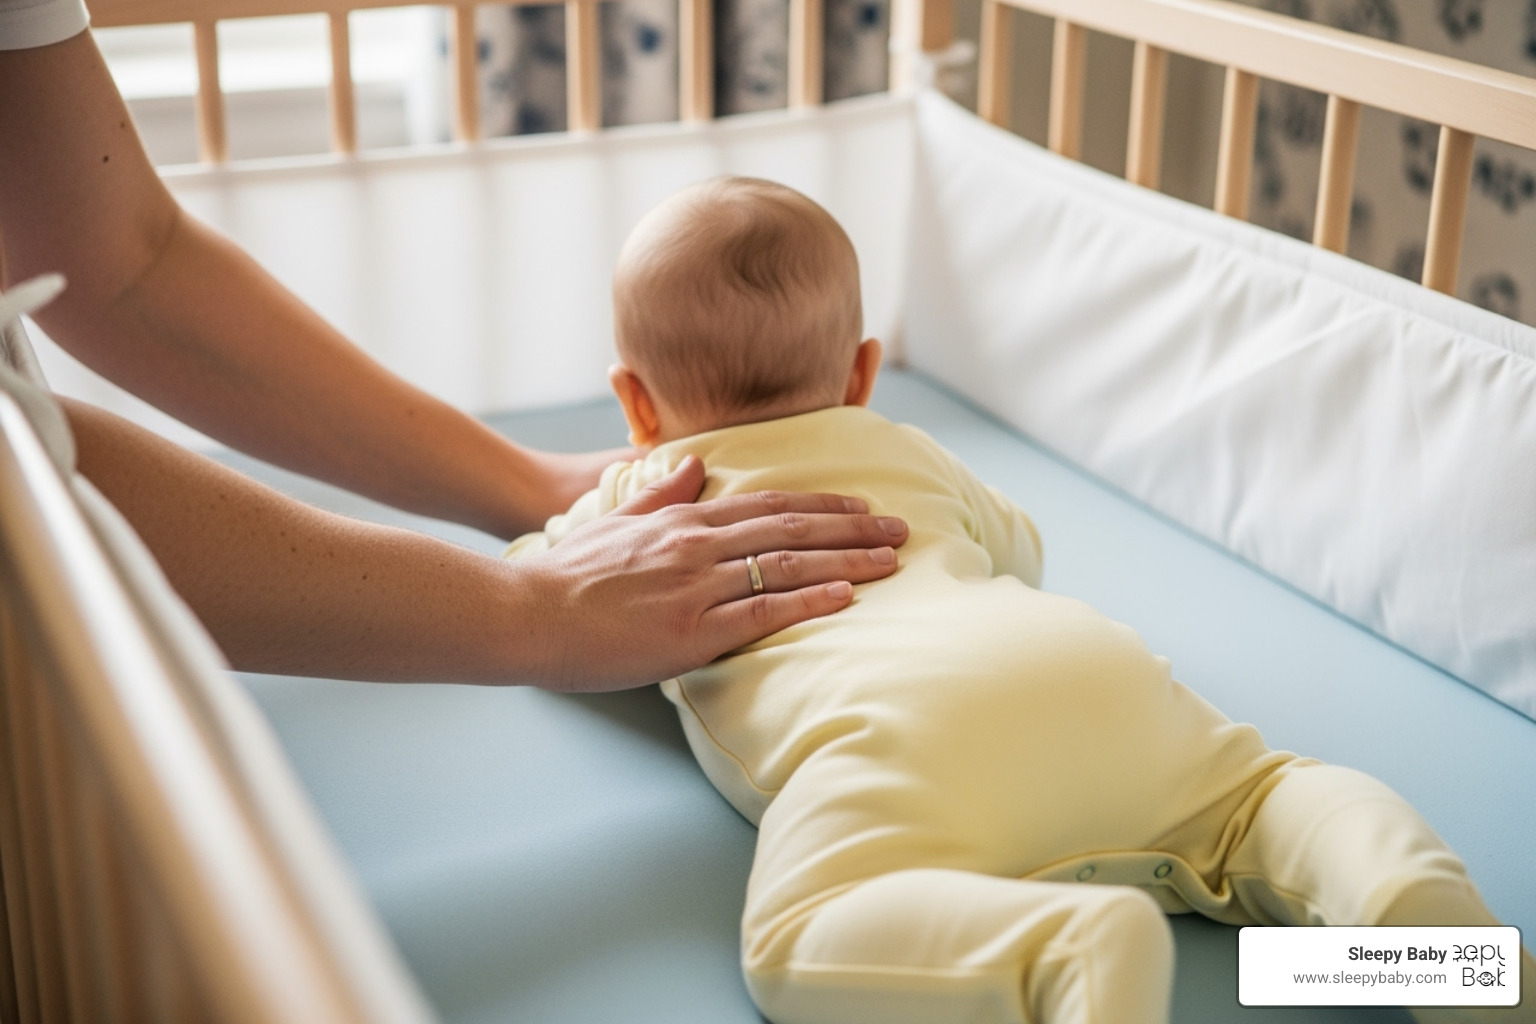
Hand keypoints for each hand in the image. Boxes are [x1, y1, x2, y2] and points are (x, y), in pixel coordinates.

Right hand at [519, 455, 906, 690]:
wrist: (528, 613)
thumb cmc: (565, 574)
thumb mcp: (615, 521)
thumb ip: (661, 492)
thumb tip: (697, 462)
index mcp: (683, 521)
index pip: (769, 506)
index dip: (823, 504)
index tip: (862, 504)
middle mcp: (699, 546)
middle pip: (794, 530)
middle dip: (854, 528)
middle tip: (902, 528)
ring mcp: (698, 587)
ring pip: (790, 565)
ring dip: (849, 561)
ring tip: (892, 561)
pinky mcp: (692, 631)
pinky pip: (763, 610)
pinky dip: (811, 601)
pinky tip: (848, 597)